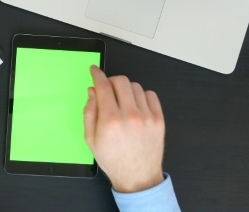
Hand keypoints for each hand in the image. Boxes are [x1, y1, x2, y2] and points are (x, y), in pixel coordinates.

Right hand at [84, 66, 164, 192]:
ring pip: (135, 86)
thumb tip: (92, 92)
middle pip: (121, 81)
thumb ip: (89, 112)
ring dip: (126, 89)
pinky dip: (141, 96)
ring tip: (122, 102)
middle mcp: (130, 115)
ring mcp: (147, 117)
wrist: (137, 177)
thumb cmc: (113, 159)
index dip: (97, 75)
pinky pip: (150, 95)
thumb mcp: (90, 139)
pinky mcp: (159, 119)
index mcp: (110, 120)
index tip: (94, 70)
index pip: (103, 86)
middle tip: (107, 89)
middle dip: (111, 81)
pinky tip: (135, 106)